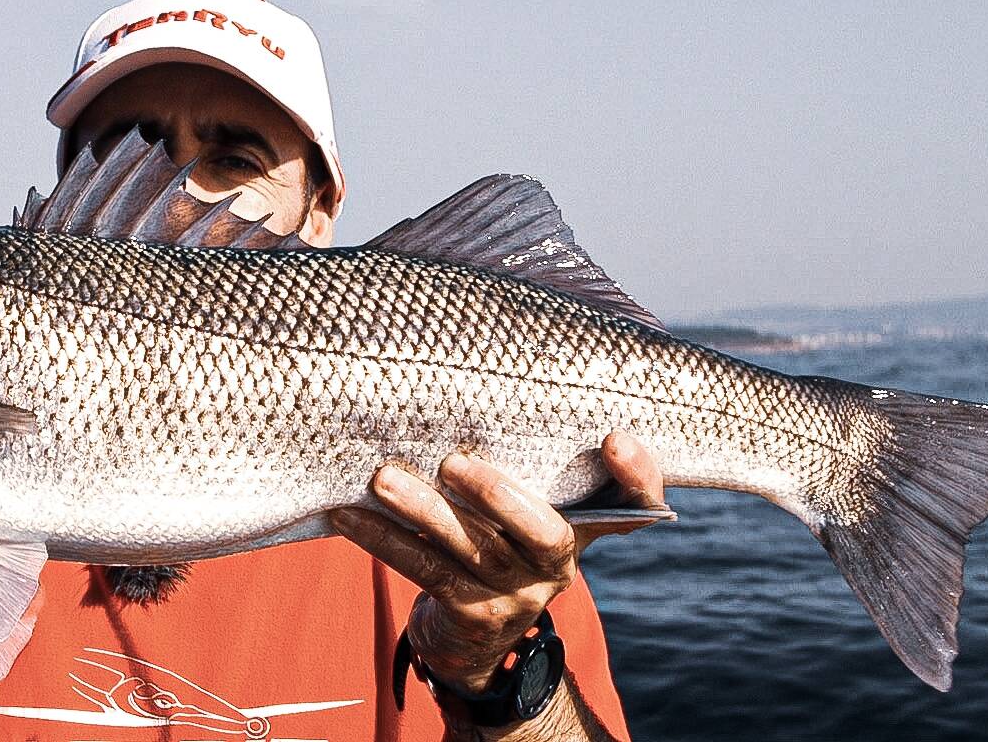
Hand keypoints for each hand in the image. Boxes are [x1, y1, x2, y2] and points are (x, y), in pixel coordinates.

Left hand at [329, 432, 663, 693]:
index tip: (616, 438)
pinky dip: (383, 539)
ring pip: (471, 550)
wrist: (475, 630)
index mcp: (585, 523)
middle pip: (544, 531)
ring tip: (383, 479)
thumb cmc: (497, 530)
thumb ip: (522, 444)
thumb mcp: (525, 492)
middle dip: (500, 495)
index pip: (635, 503)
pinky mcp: (471, 615)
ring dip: (423, 512)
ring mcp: (516, 594)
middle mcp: (559, 563)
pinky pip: (424, 571)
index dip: (637, 475)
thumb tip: (474, 357)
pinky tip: (350, 513)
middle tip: (454, 461)